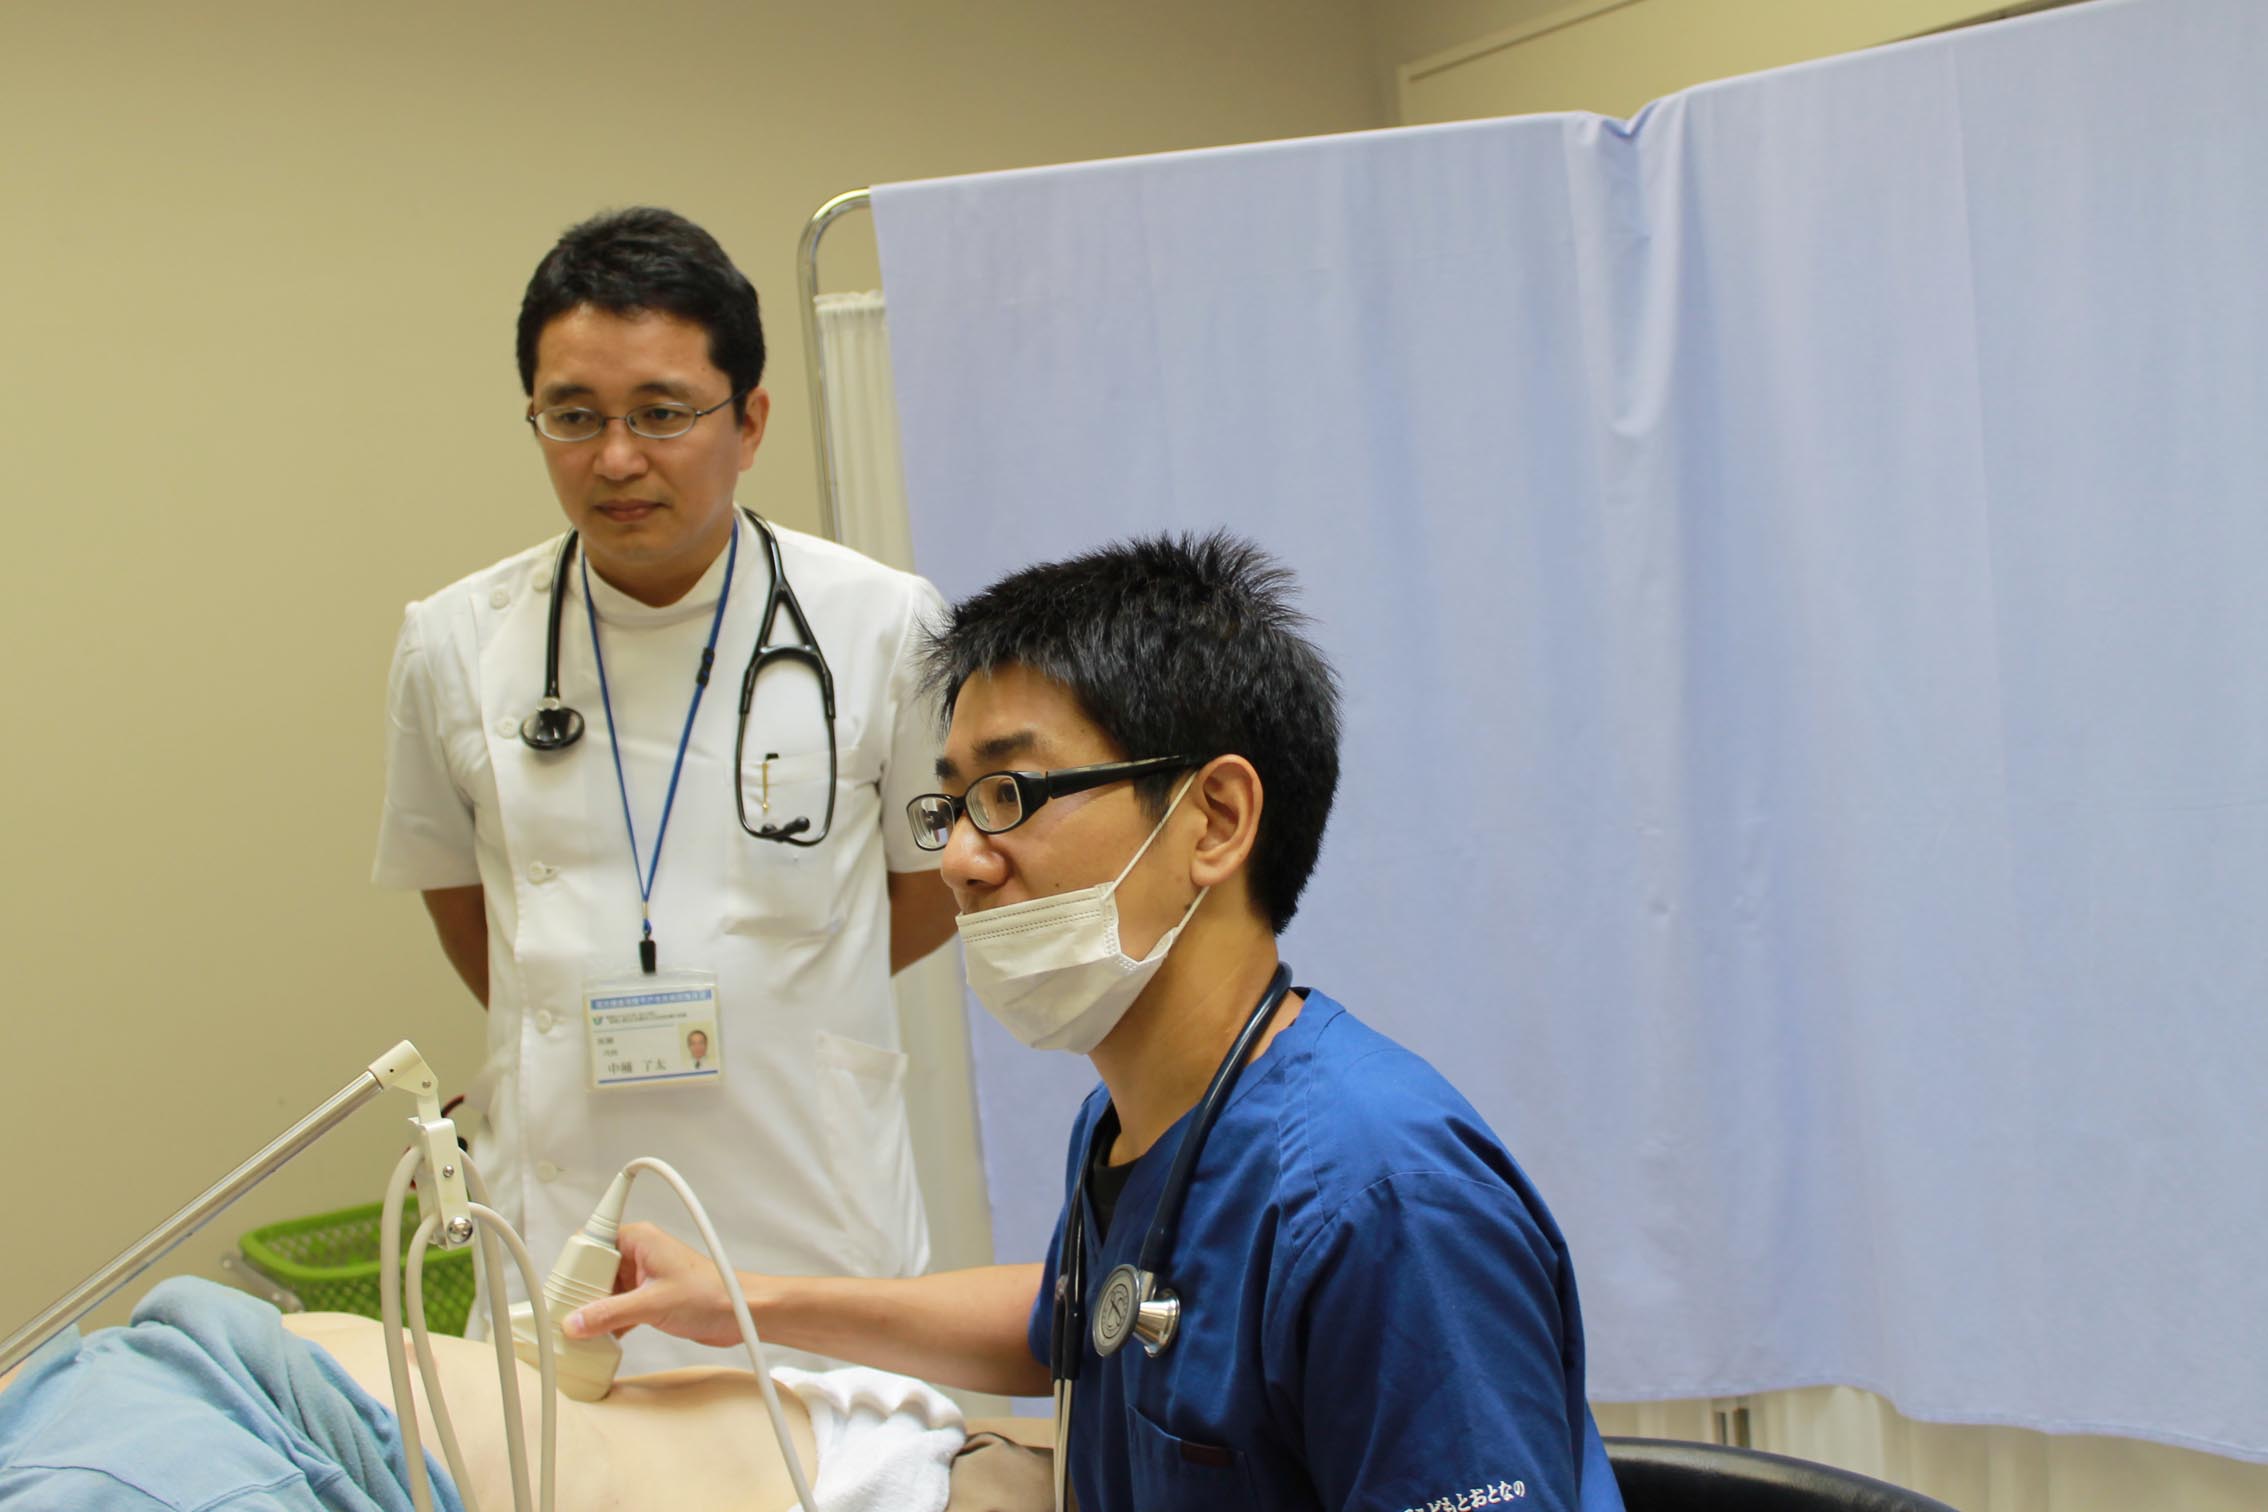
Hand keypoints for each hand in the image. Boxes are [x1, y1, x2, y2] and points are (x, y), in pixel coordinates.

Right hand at [559, 1222, 759, 1349]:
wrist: (741, 1313)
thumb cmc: (712, 1293)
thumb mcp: (652, 1304)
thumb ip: (610, 1314)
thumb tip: (575, 1322)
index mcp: (639, 1239)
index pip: (591, 1243)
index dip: (573, 1266)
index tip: (559, 1290)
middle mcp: (638, 1254)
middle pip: (592, 1270)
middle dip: (579, 1294)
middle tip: (564, 1317)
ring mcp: (643, 1277)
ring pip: (603, 1291)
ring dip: (592, 1312)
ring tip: (576, 1333)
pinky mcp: (648, 1298)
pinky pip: (617, 1307)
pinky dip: (607, 1323)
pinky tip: (598, 1341)